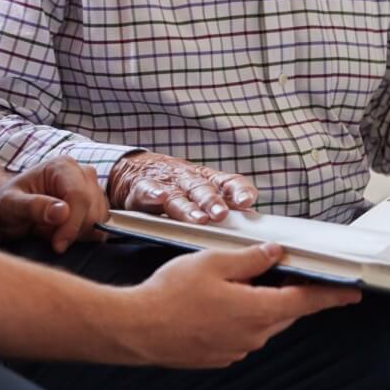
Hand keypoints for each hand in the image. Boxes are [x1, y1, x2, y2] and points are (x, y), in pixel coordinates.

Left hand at [0, 156, 109, 253]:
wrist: (8, 209)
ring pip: (98, 218)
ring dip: (76, 233)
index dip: (72, 224)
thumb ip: (33, 206)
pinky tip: (62, 232)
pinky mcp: (94, 205)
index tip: (58, 244)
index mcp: (62, 166)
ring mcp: (90, 188)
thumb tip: (63, 212)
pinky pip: (99, 225)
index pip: (79, 196)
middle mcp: (81, 173)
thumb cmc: (5, 204)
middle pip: (93, 208)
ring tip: (51, 230)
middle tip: (47, 235)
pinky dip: (83, 235)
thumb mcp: (10, 205)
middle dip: (72, 230)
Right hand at [107, 151, 257, 223]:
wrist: (136, 169)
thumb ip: (225, 204)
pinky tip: (159, 197)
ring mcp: (166, 183)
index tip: (248, 201)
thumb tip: (253, 219)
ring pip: (178, 195)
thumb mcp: (202, 189)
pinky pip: (147, 190)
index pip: (227, 181)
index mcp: (207, 180)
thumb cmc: (177, 185)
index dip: (238, 190)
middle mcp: (189, 180)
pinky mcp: (142, 188)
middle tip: (221, 215)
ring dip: (188, 207)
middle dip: (213, 202)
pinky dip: (153, 193)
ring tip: (198, 219)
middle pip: (203, 189)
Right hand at [115, 243, 360, 367]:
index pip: (305, 301)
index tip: (353, 292)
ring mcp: (236, 350)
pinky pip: (242, 334)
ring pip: (262, 323)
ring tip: (238, 283)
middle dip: (288, 292)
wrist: (137, 329)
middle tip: (283, 271)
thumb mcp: (214, 262)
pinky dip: (240, 317)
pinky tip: (219, 303)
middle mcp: (252, 336)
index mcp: (258, 310)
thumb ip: (251, 259)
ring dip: (260, 303)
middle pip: (284, 311)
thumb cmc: (171, 294)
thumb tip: (275, 253)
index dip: (331, 295)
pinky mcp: (219, 356)